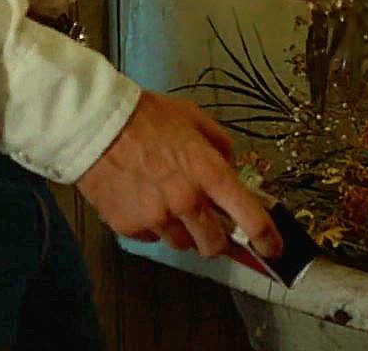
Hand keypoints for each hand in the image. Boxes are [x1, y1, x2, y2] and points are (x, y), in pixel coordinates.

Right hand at [76, 90, 282, 258]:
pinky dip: (155, 226)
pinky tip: (146, 202)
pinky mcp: (129, 226)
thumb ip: (221, 148)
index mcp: (208, 173)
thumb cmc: (145, 118)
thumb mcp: (196, 120)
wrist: (95, 125)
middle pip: (215, 245)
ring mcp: (156, 217)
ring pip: (182, 244)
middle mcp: (185, 201)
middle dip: (220, 242)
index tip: (272, 248)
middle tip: (215, 230)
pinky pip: (152, 237)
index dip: (267, 239)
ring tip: (171, 205)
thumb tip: (231, 169)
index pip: (249, 218)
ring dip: (185, 232)